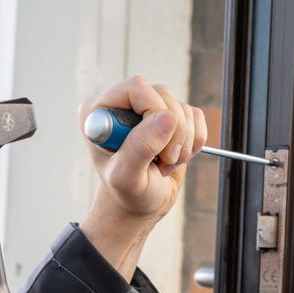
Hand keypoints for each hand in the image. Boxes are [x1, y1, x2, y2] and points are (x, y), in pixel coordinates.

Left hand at [78, 76, 207, 279]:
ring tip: (166, 163)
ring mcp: (147, 109)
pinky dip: (195, 139)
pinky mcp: (170, 117)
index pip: (137, 88)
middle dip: (173, 132)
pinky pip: (195, 115)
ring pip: (180, 107)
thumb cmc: (127, 194)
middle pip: (163, 94)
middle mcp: (121, 104)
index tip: (157, 148)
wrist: (141, 204)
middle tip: (164, 161)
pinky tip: (178, 157)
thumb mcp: (127, 178)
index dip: (154, 112)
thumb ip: (140, 148)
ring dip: (183, 140)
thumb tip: (166, 118)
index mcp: (98, 111)